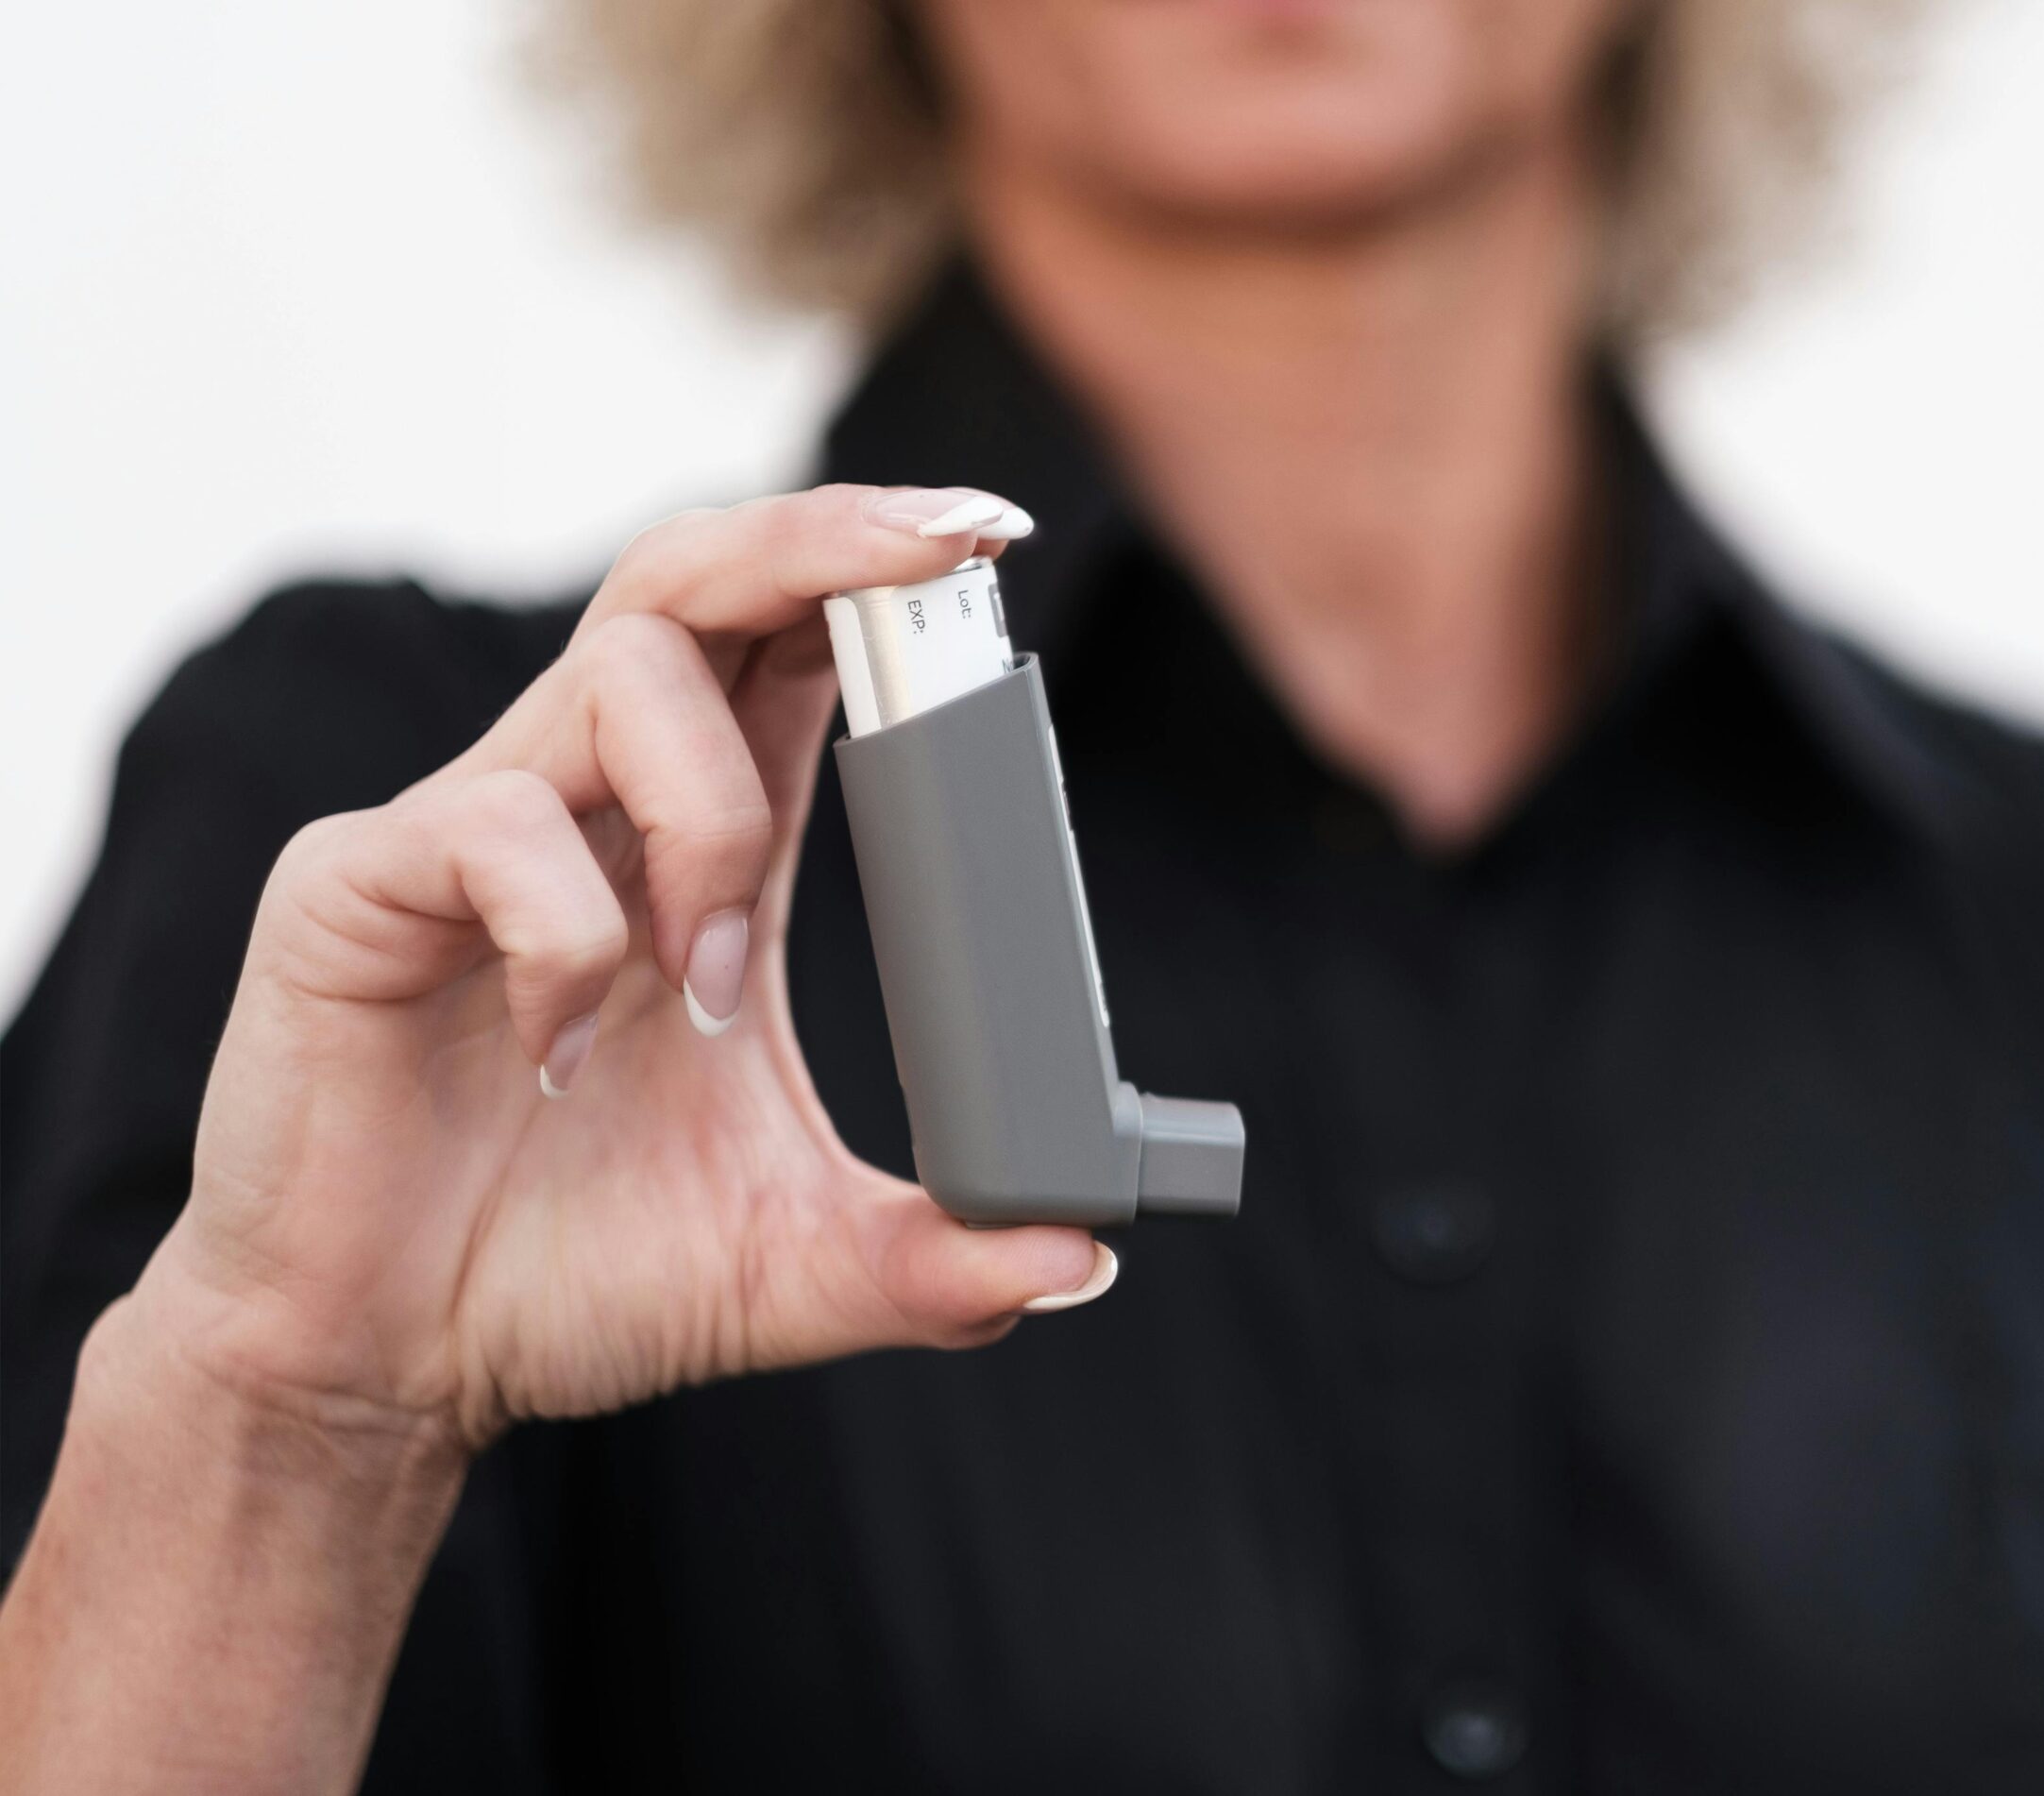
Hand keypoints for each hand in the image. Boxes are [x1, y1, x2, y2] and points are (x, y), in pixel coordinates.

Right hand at [130, 483, 1107, 1456]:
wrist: (383, 1368)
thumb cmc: (571, 1279)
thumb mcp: (792, 1265)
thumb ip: (935, 1256)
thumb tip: (1084, 1257)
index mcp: (698, 848)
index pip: (789, 646)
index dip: (878, 573)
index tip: (989, 541)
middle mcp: (590, 806)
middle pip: (693, 577)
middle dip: (821, 535)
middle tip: (944, 546)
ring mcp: (468, 831)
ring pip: (622, 672)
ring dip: (714, 817)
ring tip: (710, 984)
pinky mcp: (357, 888)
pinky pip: (490, 827)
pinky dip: (569, 937)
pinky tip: (560, 1055)